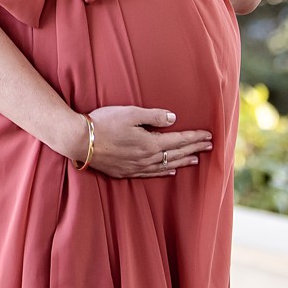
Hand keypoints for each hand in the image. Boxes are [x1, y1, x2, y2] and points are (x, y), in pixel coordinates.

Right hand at [76, 104, 212, 178]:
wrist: (78, 140)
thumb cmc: (103, 123)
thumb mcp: (130, 113)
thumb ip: (154, 116)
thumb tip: (173, 119)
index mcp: (149, 143)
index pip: (178, 140)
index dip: (194, 137)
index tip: (209, 135)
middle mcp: (146, 158)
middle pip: (176, 154)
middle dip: (194, 149)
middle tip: (209, 146)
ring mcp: (136, 167)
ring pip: (166, 166)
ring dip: (182, 162)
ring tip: (196, 159)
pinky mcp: (125, 172)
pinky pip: (151, 174)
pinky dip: (164, 172)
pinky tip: (171, 172)